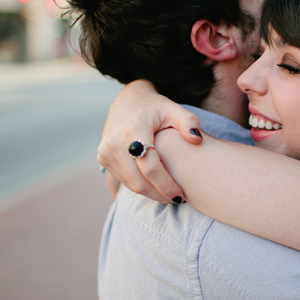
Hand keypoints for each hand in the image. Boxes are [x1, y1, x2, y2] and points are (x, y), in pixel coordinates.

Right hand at [97, 80, 202, 202]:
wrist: (128, 100)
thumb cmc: (156, 107)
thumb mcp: (175, 109)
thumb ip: (189, 122)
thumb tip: (196, 139)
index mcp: (133, 130)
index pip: (150, 168)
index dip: (166, 186)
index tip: (181, 196)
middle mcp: (114, 142)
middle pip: (138, 181)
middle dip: (159, 195)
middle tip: (177, 199)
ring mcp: (105, 151)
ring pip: (130, 184)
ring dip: (150, 193)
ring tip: (169, 195)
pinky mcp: (102, 157)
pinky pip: (123, 180)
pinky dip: (140, 186)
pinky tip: (155, 186)